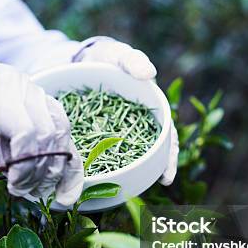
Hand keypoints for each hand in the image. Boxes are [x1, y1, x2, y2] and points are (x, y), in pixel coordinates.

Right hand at [0, 42, 83, 204]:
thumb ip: (12, 149)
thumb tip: (34, 180)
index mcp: (27, 94)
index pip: (63, 129)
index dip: (71, 166)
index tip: (68, 195)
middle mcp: (27, 88)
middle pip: (61, 134)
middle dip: (54, 172)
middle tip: (37, 194)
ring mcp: (14, 90)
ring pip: (49, 137)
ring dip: (38, 173)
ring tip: (20, 189)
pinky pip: (29, 136)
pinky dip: (26, 165)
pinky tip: (12, 180)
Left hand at [74, 37, 178, 184]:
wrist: (78, 61)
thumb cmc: (105, 57)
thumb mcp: (118, 55)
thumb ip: (133, 60)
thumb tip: (150, 73)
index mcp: (149, 109)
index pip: (165, 137)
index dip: (168, 156)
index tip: (167, 175)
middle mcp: (136, 125)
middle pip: (149, 152)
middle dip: (151, 171)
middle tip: (148, 189)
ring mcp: (116, 132)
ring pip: (126, 157)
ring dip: (127, 174)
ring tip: (121, 192)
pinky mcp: (95, 134)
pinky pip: (101, 153)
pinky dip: (101, 167)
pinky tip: (95, 181)